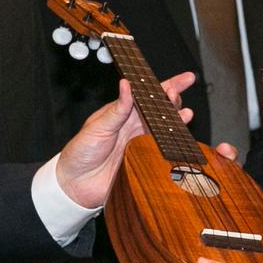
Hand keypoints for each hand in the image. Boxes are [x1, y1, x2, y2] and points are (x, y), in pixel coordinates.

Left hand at [56, 72, 195, 208]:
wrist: (76, 184)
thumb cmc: (80, 152)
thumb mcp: (97, 127)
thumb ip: (116, 110)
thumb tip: (127, 85)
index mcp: (122, 113)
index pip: (148, 95)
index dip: (167, 86)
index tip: (185, 78)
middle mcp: (134, 127)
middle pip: (161, 110)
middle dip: (173, 100)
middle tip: (177, 94)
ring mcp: (141, 143)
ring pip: (165, 128)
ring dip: (177, 120)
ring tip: (185, 113)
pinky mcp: (143, 161)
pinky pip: (163, 150)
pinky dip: (174, 142)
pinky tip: (182, 136)